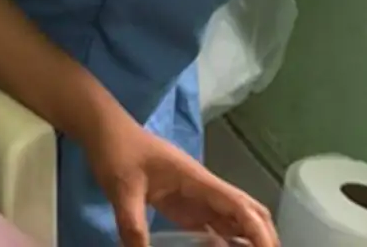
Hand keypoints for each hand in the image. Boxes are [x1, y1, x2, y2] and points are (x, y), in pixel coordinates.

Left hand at [84, 118, 278, 246]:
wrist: (103, 131)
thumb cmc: (116, 150)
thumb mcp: (121, 188)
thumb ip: (132, 224)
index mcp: (197, 179)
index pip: (240, 205)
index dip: (259, 233)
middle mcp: (204, 189)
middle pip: (248, 212)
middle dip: (263, 239)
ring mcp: (196, 198)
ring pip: (235, 222)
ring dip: (246, 243)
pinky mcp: (185, 206)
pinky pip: (215, 228)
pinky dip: (227, 245)